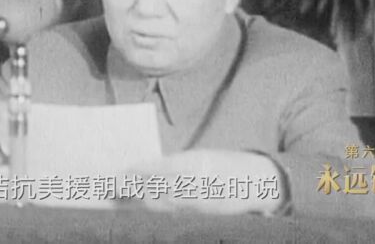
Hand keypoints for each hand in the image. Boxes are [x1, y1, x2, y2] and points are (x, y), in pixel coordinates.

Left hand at [127, 150, 286, 215]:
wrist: (259, 182)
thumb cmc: (226, 164)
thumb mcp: (202, 157)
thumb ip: (176, 164)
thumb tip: (148, 169)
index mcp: (198, 164)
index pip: (162, 169)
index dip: (140, 172)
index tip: (123, 172)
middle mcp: (200, 186)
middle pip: (159, 190)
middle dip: (135, 189)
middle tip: (115, 187)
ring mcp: (202, 204)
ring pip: (164, 206)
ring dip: (142, 201)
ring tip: (124, 197)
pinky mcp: (203, 217)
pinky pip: (175, 214)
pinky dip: (158, 209)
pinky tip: (145, 206)